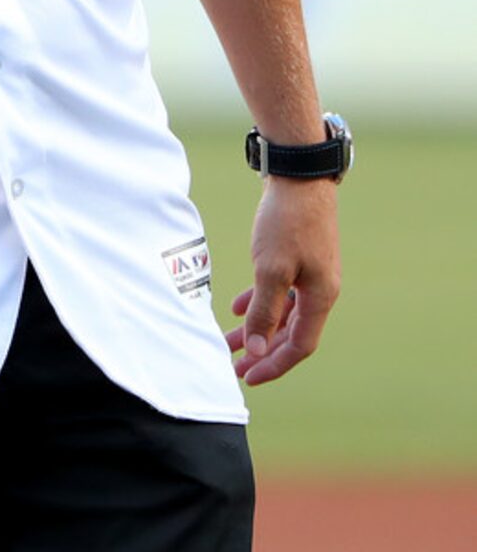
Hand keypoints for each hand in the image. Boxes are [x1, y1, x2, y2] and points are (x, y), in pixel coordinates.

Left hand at [225, 176, 340, 385]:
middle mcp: (320, 288)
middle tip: (235, 368)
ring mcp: (311, 271)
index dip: (274, 364)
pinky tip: (236, 307)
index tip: (248, 377)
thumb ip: (265, 311)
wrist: (299, 174)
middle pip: (290, 332)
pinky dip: (259, 300)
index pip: (299, 346)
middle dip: (262, 351)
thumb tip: (259, 349)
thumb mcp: (272, 269)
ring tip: (229, 342)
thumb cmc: (287, 220)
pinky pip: (280, 289)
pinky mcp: (298, 255)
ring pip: (282, 311)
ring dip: (257, 326)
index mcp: (321, 297)